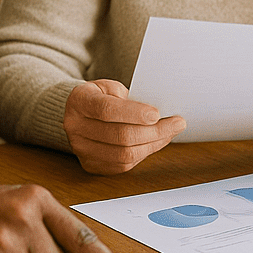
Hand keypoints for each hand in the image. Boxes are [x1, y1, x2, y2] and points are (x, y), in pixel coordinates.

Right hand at [63, 79, 186, 174]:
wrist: (82, 113)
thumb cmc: (102, 97)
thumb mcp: (112, 87)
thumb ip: (131, 98)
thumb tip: (162, 114)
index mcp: (79, 101)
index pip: (106, 110)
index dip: (134, 113)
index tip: (157, 114)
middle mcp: (75, 127)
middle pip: (119, 136)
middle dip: (154, 131)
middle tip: (177, 123)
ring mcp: (81, 149)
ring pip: (124, 154)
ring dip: (153, 144)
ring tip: (170, 133)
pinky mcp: (91, 165)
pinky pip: (124, 165)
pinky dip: (144, 154)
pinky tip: (156, 142)